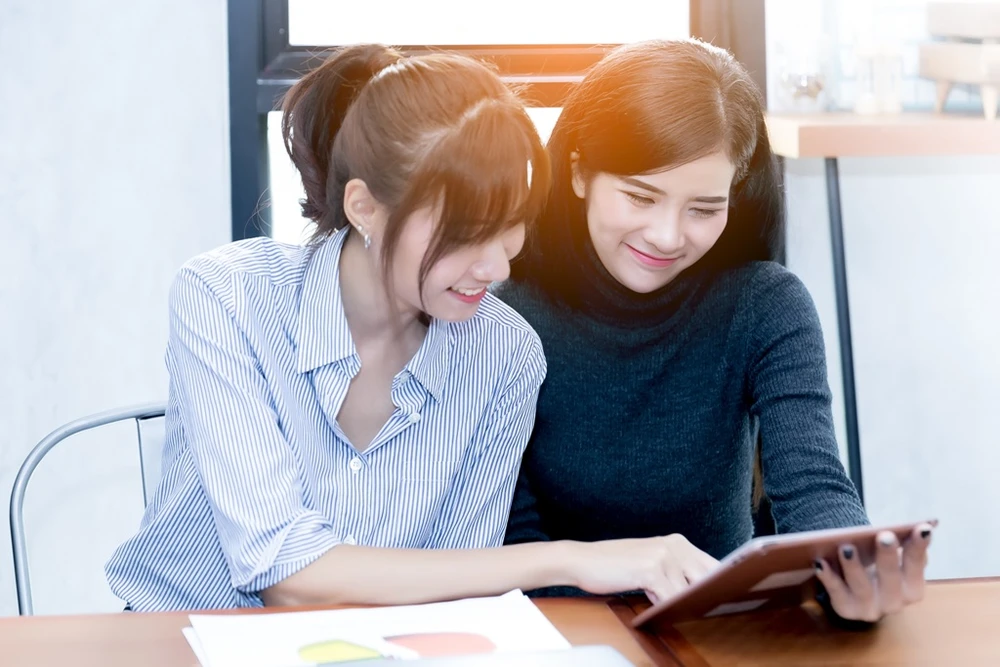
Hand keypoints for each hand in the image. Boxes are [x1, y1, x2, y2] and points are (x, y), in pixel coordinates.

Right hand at [566, 535, 718, 603]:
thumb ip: (677, 573)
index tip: (727, 599)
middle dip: (705, 597)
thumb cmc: (616, 566)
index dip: (722, 584)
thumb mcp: (652, 564)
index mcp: (678, 542)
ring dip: (677, 604)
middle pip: (707, 580)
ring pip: (688, 593)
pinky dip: (664, 607)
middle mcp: (675, 545)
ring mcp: (664, 556)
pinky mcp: (651, 570)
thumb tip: (704, 595)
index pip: (713, 566)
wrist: (583, 560)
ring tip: (659, 601)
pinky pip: (670, 599)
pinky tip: (653, 605)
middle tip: (700, 609)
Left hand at [814, 523, 932, 622]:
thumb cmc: (878, 568)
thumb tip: (922, 528)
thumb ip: (905, 544)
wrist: (857, 592)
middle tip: (884, 535)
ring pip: (862, 587)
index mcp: (912, 587)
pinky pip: (836, 592)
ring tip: (846, 547)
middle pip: (891, 577)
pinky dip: (828, 577)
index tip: (922, 528)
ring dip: (854, 567)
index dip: (919, 547)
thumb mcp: (892, 557)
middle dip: (888, 556)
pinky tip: (820, 562)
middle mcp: (895, 601)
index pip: (917, 565)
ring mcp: (870, 608)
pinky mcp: (846, 609)